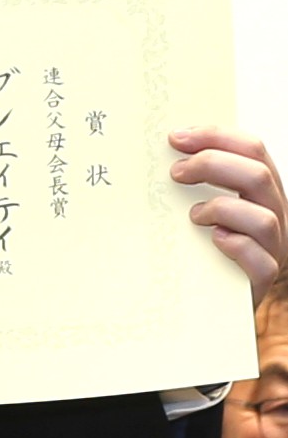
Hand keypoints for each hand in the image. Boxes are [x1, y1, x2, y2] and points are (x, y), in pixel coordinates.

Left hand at [170, 129, 286, 297]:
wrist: (212, 300)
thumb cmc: (203, 247)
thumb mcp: (203, 208)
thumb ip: (196, 183)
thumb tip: (163, 154)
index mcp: (262, 191)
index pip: (253, 150)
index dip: (217, 136)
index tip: (176, 138)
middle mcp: (276, 215)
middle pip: (258, 175)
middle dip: (213, 165)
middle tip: (176, 173)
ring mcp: (274, 247)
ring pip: (264, 218)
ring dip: (222, 209)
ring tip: (193, 216)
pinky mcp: (264, 278)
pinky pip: (260, 259)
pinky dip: (236, 245)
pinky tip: (213, 240)